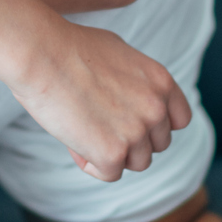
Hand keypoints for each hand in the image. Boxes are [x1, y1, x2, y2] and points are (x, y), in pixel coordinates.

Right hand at [5, 21, 192, 182]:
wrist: (41, 54)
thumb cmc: (68, 48)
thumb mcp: (119, 54)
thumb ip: (137, 81)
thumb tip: (134, 98)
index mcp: (161, 81)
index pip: (180, 119)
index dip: (158, 126)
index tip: (137, 124)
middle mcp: (156, 108)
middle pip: (158, 145)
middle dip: (132, 140)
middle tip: (99, 124)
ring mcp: (137, 132)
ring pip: (136, 162)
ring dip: (113, 153)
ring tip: (84, 130)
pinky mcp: (113, 153)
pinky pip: (109, 173)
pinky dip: (90, 162)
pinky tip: (73, 141)